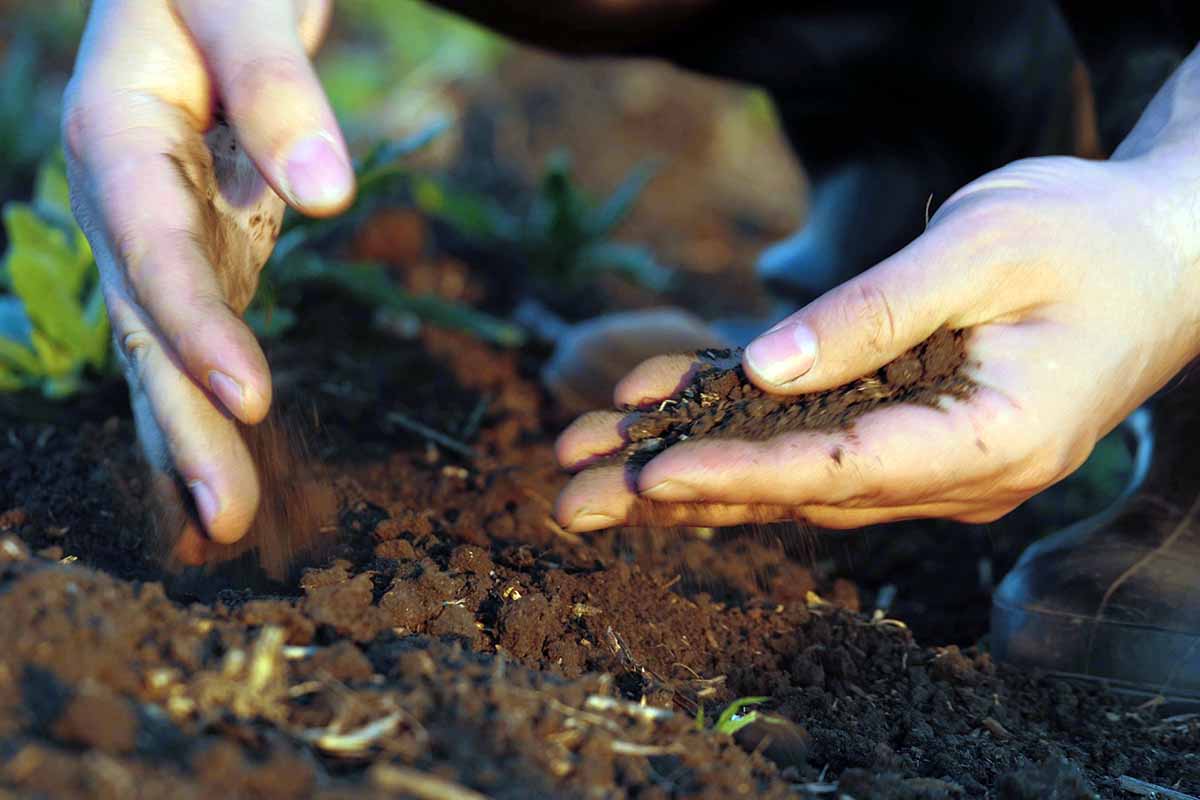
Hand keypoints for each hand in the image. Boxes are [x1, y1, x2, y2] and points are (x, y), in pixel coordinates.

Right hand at [63, 0, 351, 543]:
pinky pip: (203, 331)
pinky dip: (213, 399)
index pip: (153, 250)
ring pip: (169, 344)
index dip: (194, 328)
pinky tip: (231, 462)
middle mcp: (122, 198)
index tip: (247, 401)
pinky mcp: (202, 242)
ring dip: (192, 436)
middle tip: (225, 521)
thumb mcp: (241, 4)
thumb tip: (326, 197)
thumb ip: (277, 88)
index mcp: (115, 136)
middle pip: (149, 324)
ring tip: (225, 525)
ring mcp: (157, 228)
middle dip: (181, 425)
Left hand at [554, 146, 1199, 531]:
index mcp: (991, 442)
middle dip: (677, 488)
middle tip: (567, 497)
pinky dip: (727, 421)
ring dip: (682, 463)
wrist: (1162, 253)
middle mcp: (953, 473)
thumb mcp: (983, 252)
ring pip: (785, 470)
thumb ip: (877, 313)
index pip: (841, 469)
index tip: (649, 473)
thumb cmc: (1087, 241)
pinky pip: (804, 431)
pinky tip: (652, 409)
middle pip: (793, 488)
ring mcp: (928, 459)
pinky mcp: (906, 427)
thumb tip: (765, 367)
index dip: (740, 473)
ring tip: (580, 467)